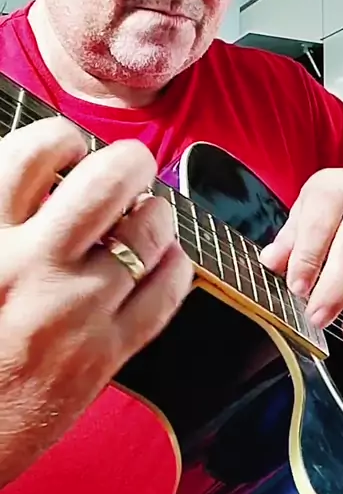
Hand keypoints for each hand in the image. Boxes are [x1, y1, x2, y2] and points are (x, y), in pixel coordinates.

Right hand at [0, 117, 192, 486]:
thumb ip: (1, 209)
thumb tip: (43, 168)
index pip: (39, 148)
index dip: (65, 139)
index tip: (70, 151)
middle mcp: (30, 263)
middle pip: (109, 179)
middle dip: (130, 162)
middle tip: (129, 169)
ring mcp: (73, 309)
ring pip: (148, 230)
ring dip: (154, 212)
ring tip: (143, 217)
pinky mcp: (104, 354)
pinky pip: (167, 291)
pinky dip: (175, 264)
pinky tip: (161, 260)